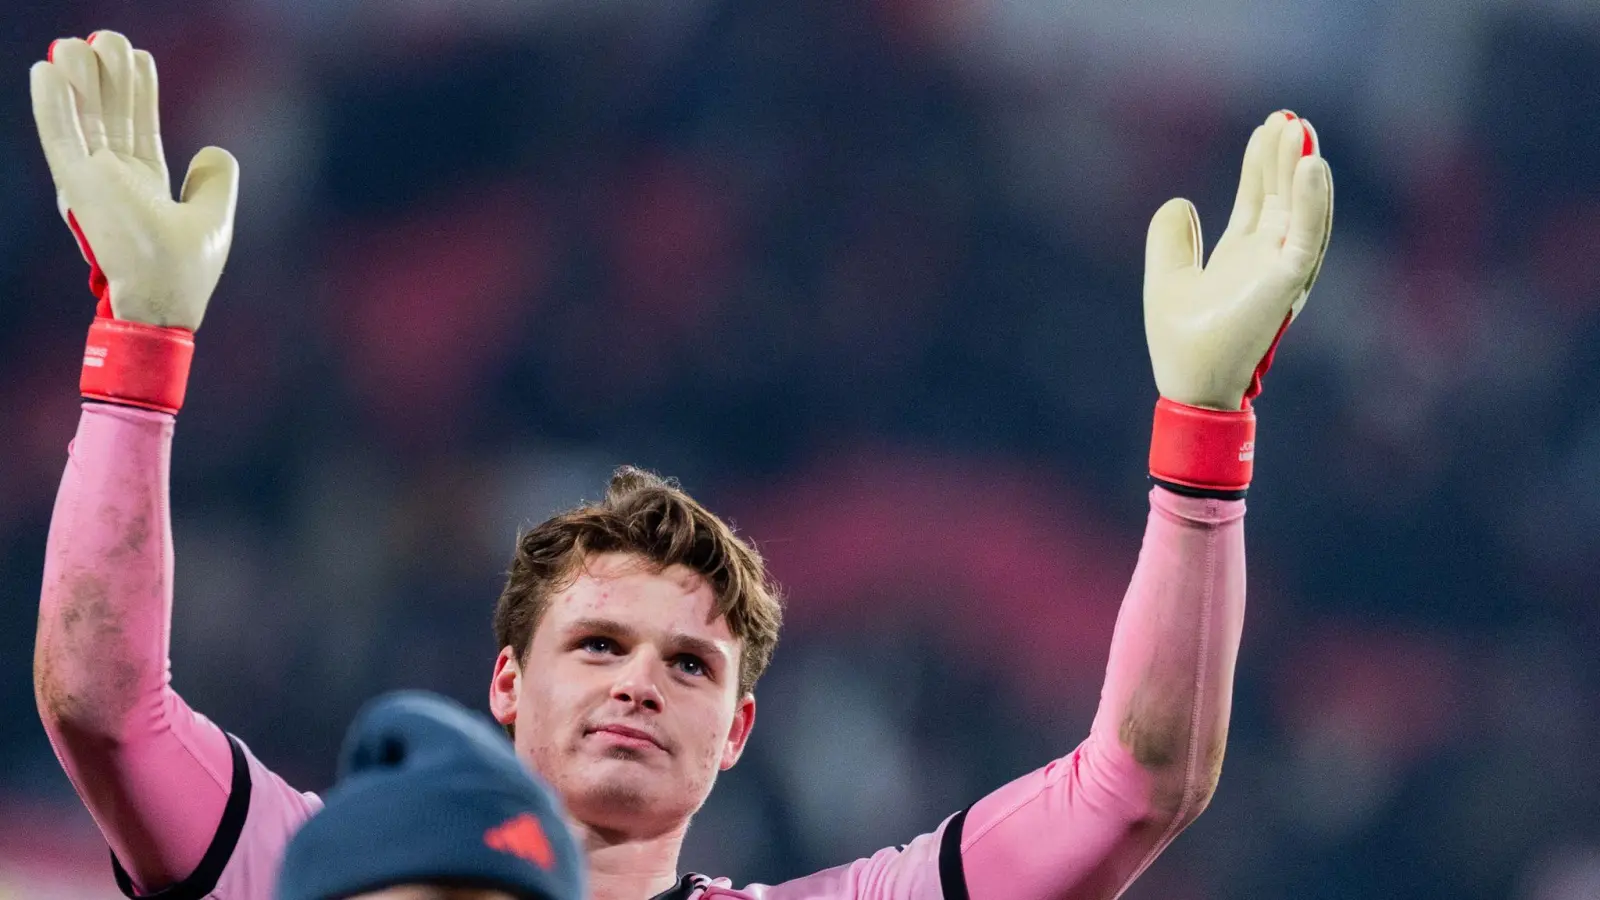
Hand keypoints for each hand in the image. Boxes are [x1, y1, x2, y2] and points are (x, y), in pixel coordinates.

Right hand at [31, 31, 237, 329]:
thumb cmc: (186, 272)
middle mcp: (114, 179)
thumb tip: (214, 149)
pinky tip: (47, 72)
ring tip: (76, 42)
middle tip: (108, 36)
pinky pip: (60, 137)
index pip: (136, 125)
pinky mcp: (78, 187)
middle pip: (108, 113)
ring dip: (76, 79)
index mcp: (142, 184)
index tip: (137, 57)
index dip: (136, 90)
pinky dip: (52, 104)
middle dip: (108, 75)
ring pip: (81, 117)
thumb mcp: (214, 218)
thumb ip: (215, 182)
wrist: (165, 302)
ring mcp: (94, 181)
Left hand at [1143, 110, 1332, 410]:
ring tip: (1300, 130)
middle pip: (1282, 197)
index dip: (1262, 164)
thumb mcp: (1166, 278)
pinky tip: (1310, 164)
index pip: (1260, 200)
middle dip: (1284, 157)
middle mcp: (1267, 261)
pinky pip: (1306, 236)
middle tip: (1287, 116)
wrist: (1189, 385)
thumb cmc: (1182, 344)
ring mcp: (1280, 271)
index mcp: (1243, 257)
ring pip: (1300, 210)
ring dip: (1301, 170)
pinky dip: (1312, 201)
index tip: (1266, 128)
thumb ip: (1171, 239)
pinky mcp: (1287, 284)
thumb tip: (1180, 201)